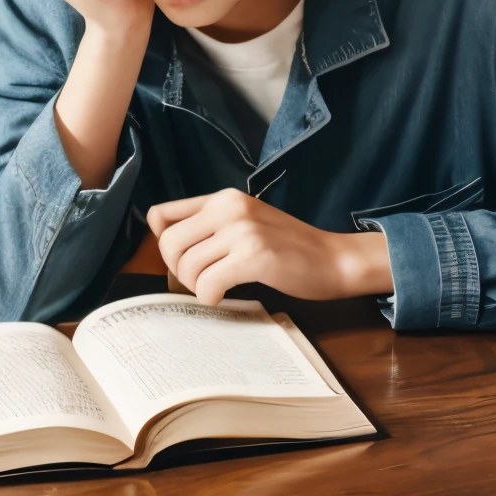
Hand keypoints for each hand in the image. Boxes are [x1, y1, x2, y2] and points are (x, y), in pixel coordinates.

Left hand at [147, 189, 392, 305]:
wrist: (333, 259)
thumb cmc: (289, 248)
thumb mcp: (246, 223)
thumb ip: (212, 226)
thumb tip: (168, 249)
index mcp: (224, 198)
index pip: (161, 215)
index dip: (163, 244)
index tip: (183, 260)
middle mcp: (229, 207)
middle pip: (168, 244)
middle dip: (176, 271)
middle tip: (198, 281)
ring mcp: (242, 230)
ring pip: (187, 266)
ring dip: (195, 287)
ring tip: (215, 289)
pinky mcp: (253, 256)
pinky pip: (208, 283)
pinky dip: (210, 297)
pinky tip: (224, 296)